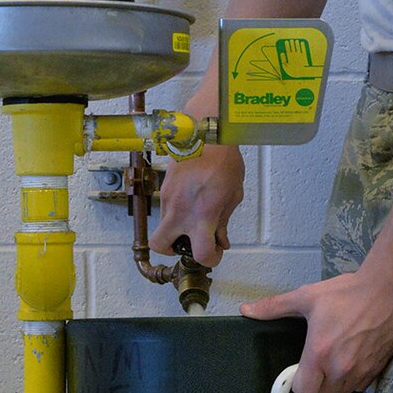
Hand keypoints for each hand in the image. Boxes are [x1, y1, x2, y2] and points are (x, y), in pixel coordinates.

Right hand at [151, 143, 245, 266]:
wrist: (204, 133)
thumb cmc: (222, 159)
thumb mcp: (232, 194)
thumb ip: (224, 220)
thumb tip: (220, 239)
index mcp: (202, 215)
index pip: (200, 253)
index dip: (209, 259)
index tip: (214, 253)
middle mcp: (180, 210)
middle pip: (160, 246)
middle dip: (172, 250)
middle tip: (189, 243)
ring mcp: (168, 199)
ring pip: (163, 225)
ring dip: (176, 228)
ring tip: (194, 216)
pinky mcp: (164, 188)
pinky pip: (166, 207)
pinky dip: (176, 210)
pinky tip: (191, 199)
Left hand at [242, 260, 392, 392]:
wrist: (388, 289)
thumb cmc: (349, 292)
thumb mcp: (307, 296)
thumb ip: (274, 307)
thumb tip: (247, 311)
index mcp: (319, 352)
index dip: (299, 383)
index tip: (301, 369)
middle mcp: (340, 367)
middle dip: (317, 382)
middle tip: (319, 360)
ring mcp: (361, 371)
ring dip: (335, 382)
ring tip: (336, 358)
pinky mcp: (377, 369)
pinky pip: (359, 386)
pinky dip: (353, 378)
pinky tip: (353, 357)